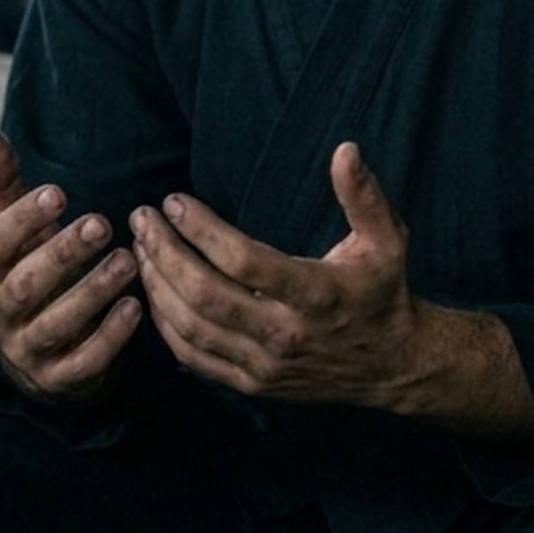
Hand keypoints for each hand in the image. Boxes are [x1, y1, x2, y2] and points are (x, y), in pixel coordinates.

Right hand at [0, 126, 139, 399]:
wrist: (40, 346)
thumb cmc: (28, 264)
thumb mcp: (14, 224)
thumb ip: (2, 180)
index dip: (22, 221)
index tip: (60, 193)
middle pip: (25, 286)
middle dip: (63, 254)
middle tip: (103, 224)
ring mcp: (26, 351)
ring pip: (56, 324)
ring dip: (94, 291)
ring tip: (129, 260)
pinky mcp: (57, 379)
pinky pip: (83, 362)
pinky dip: (110, 337)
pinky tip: (137, 307)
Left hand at [131, 141, 425, 405]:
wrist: (392, 366)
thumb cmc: (383, 292)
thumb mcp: (388, 240)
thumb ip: (363, 195)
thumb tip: (345, 148)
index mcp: (316, 295)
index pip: (243, 261)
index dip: (201, 230)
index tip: (174, 202)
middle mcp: (286, 335)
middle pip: (206, 295)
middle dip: (165, 253)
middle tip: (141, 219)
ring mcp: (265, 365)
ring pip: (192, 328)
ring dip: (158, 286)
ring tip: (141, 249)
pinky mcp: (253, 384)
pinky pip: (195, 358)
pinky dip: (165, 326)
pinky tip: (153, 294)